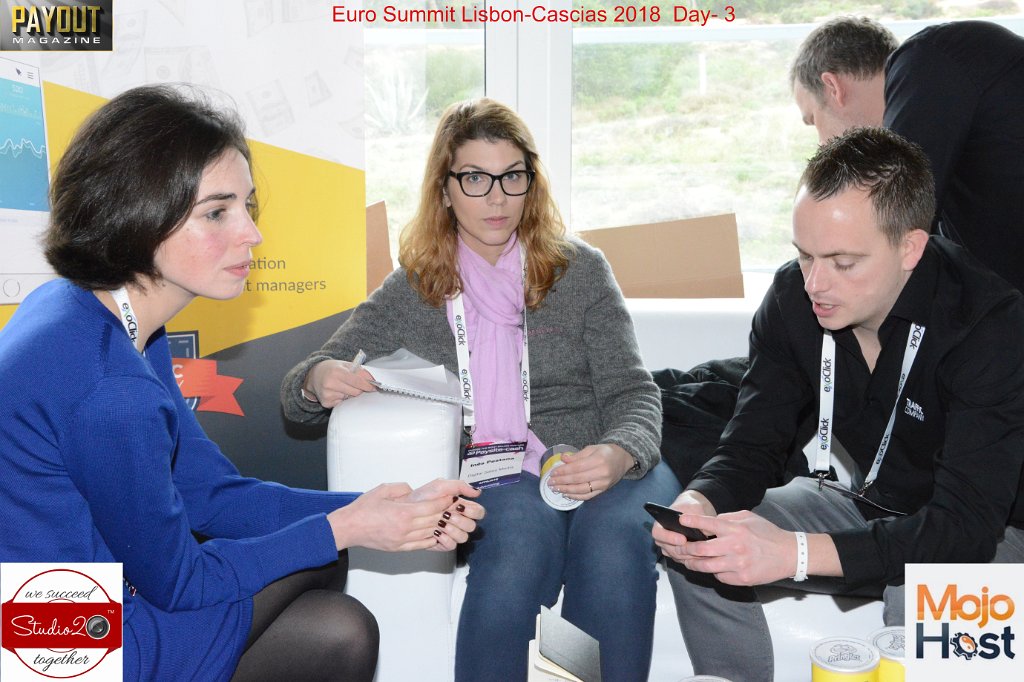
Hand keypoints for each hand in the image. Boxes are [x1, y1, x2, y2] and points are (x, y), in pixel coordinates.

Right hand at [304, 359, 375, 407]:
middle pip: (356, 392)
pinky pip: (343, 403)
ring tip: (343, 387)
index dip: (368, 385)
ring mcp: (327, 394)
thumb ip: (360, 371)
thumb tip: (373, 380)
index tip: (374, 387)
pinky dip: (343, 399)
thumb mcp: (346, 365)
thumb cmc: (333, 369)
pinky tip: (337, 392)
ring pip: (350, 398)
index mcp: (336, 372)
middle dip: (359, 388)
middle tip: (355, 384)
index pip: (358, 381)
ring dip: (351, 394)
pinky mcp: (326, 403)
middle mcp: (330, 384)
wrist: (314, 375)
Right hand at [327, 482, 467, 551]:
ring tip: (447, 519)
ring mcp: (403, 540)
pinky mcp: (400, 548)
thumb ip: (401, 489)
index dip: (444, 502)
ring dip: (440, 527)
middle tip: (454, 507)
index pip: (432, 508)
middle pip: (434, 521)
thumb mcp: (382, 490)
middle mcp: (405, 528)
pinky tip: (436, 533)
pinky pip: (422, 545)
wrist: (348, 528)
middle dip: (445, 513)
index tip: (451, 497)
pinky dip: (431, 539)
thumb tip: (413, 491)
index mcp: (402, 513)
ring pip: (430, 534)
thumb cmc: (362, 509)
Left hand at [403, 479, 484, 550]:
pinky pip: (452, 545)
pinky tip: (436, 532)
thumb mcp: (440, 486)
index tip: (459, 506)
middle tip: (446, 515)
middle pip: (472, 526)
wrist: (406, 510)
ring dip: (453, 530)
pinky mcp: (443, 543)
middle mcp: (458, 520)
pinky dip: (445, 539)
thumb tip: (477, 491)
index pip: (478, 512)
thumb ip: (460, 486)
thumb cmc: (421, 497)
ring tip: (440, 523)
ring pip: (464, 537)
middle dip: (460, 521)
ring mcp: (451, 532)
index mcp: (461, 506)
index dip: (473, 511)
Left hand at [546, 443, 633, 500]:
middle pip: (577, 479)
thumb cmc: (606, 452)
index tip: (553, 473)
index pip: (577, 467)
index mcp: (599, 460)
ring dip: (566, 490)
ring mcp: (603, 484)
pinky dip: (576, 497)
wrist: (623, 459)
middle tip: (550, 482)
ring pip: (581, 490)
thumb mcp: (592, 448)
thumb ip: (577, 455)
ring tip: (556, 489)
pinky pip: (588, 496)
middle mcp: (602, 473)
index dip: (563, 471)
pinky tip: (566, 494)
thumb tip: (563, 459)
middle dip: (562, 481)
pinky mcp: (604, 490)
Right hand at [652, 490, 715, 562]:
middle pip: (667, 548)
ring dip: (689, 556)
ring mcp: (669, 548)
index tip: (683, 539)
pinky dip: (693, 559)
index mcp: (659, 525)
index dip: (669, 538)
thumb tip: (700, 532)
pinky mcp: (678, 555)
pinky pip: (683, 560)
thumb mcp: (692, 508)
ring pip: (676, 556)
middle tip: (697, 549)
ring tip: (703, 554)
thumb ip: (694, 518)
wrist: (695, 511)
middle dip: (682, 550)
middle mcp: (662, 538)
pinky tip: (705, 557)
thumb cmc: (691, 507)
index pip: (657, 533)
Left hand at [664, 510, 798, 586]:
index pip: (707, 523)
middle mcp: (734, 547)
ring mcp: (737, 565)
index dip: (691, 522)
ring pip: (705, 566)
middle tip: (680, 547)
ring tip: (688, 560)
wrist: (789, 554)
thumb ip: (726, 518)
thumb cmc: (767, 533)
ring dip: (693, 563)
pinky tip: (711, 567)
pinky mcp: (741, 579)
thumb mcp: (747, 518)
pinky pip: (719, 577)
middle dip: (685, 549)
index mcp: (735, 529)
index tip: (680, 521)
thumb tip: (707, 523)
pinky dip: (712, 572)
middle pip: (700, 550)